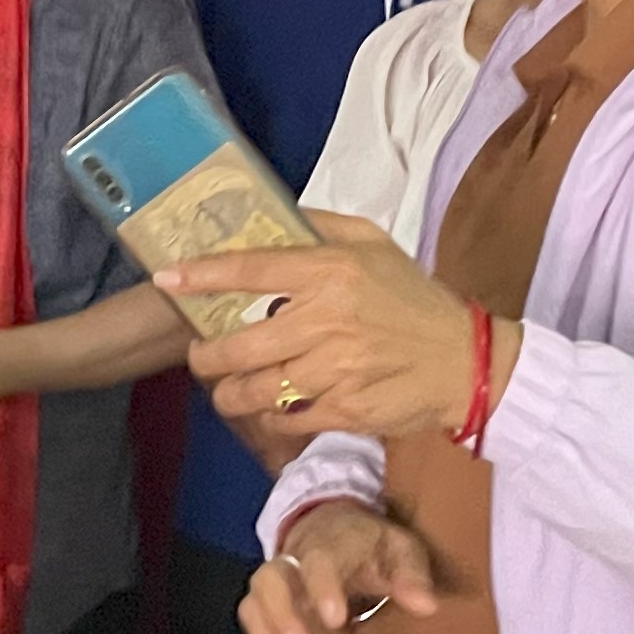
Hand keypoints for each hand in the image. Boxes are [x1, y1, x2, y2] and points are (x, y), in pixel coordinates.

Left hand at [164, 212, 512, 444]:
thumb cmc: (416, 299)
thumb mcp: (376, 244)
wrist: (465, 361)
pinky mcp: (346, 410)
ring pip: (255, 389)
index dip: (202, 275)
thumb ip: (324, 225)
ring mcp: (336, 370)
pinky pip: (286, 421)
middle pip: (239, 345)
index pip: (251, 270)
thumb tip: (279, 211)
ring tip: (226, 388)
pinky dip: (269, 419)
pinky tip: (269, 411)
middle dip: (206, 355)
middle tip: (201, 354)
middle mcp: (328, 320)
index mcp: (331, 272)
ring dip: (230, 393)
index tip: (168, 278)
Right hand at [239, 502, 439, 633]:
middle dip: (281, 620)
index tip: (335, 620)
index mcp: (327, 546)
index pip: (316, 561)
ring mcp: (274, 594)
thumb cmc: (370, 548)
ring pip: (253, 615)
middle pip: (268, 584)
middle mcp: (290, 566)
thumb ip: (411, 575)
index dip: (321, 589)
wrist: (332, 533)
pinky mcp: (269, 622)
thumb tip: (425, 606)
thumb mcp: (400, 550)